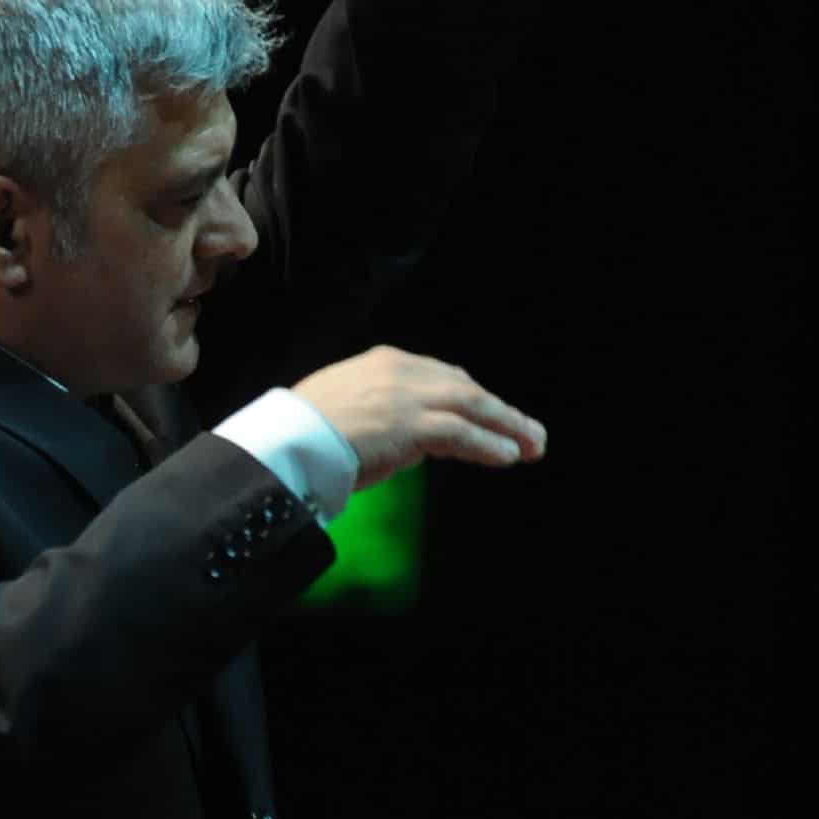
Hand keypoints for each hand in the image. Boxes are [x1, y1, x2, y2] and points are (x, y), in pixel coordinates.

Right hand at [295, 346, 546, 489]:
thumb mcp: (346, 407)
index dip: (474, 396)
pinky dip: (488, 445)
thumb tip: (410, 442)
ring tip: (532, 445)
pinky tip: (507, 456)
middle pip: (465, 388)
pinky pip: (461, 433)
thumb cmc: (305, 433)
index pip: (443, 375)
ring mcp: (407, 396)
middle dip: (501, 411)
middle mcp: (400, 371)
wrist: (286, 441)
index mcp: (384, 362)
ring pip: (472, 407)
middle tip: (531, 431)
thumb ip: (381, 414)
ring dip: (506, 427)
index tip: (494, 414)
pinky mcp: (410, 424)